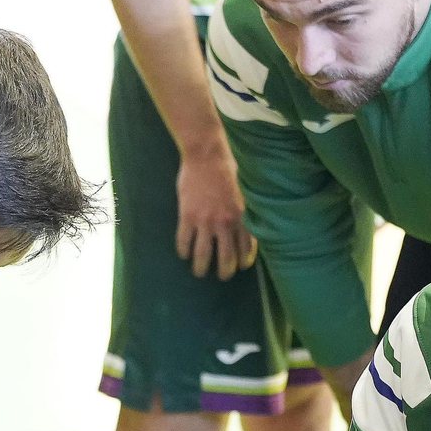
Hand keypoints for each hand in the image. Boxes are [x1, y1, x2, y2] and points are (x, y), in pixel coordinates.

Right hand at [176, 147, 254, 280]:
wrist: (206, 154)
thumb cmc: (227, 168)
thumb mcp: (244, 191)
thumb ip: (244, 211)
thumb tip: (247, 225)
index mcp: (241, 217)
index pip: (246, 248)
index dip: (243, 261)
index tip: (240, 266)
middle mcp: (224, 223)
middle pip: (226, 258)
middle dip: (224, 272)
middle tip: (221, 276)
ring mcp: (204, 221)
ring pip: (203, 254)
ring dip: (201, 268)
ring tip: (199, 272)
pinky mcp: (187, 216)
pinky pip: (184, 241)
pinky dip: (183, 251)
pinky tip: (183, 254)